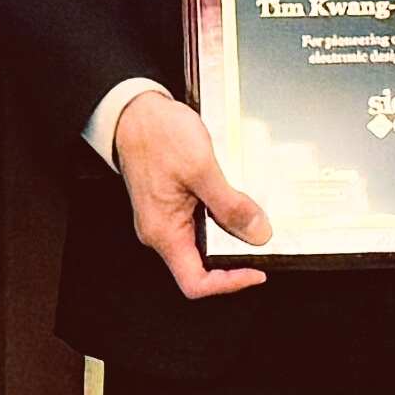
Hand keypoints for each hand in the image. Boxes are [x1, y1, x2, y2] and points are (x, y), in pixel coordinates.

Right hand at [107, 91, 272, 300]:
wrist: (134, 111)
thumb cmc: (156, 136)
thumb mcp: (201, 169)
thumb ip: (231, 206)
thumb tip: (257, 234)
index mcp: (164, 232)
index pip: (196, 282)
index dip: (229, 283)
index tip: (255, 271)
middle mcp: (160, 232)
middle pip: (201, 265)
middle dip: (234, 256)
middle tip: (260, 239)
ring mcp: (164, 219)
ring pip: (203, 243)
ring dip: (229, 234)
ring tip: (250, 215)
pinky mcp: (170, 205)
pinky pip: (199, 223)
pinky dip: (221, 217)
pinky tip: (234, 198)